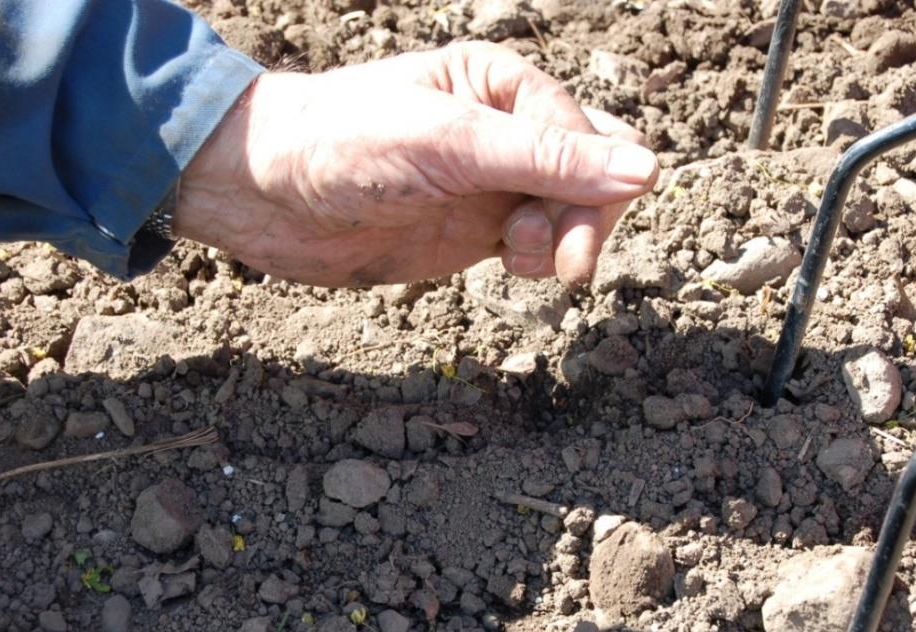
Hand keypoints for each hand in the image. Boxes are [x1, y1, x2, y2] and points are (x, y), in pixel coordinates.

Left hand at [173, 41, 658, 288]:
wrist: (266, 194)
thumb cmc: (347, 143)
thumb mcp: (452, 144)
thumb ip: (547, 160)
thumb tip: (648, 173)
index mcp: (505, 84)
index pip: (588, 136)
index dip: (589, 187)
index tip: (567, 241)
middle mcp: (508, 130)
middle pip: (596, 174)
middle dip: (584, 219)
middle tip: (559, 263)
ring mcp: (496, 183)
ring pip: (574, 213)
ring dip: (561, 243)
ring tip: (514, 255)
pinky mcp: (480, 230)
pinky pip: (542, 245)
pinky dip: (540, 261)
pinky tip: (507, 263)